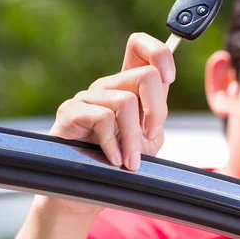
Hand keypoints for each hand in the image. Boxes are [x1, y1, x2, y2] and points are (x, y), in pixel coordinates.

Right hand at [42, 33, 174, 215]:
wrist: (87, 194)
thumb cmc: (120, 163)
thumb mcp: (148, 137)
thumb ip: (158, 110)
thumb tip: (166, 79)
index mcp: (128, 86)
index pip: (139, 45)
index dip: (159, 53)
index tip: (169, 78)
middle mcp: (107, 85)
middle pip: (146, 75)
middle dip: (157, 112)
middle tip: (150, 138)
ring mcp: (87, 97)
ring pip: (126, 101)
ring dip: (134, 139)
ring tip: (131, 161)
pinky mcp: (70, 113)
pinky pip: (103, 118)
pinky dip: (114, 144)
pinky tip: (114, 160)